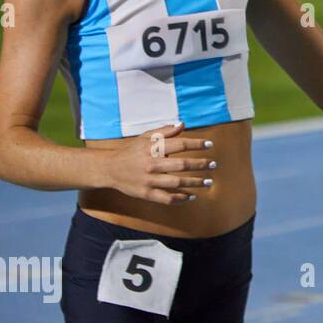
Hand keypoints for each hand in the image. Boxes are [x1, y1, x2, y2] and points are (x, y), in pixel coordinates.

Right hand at [101, 121, 215, 204]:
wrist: (109, 169)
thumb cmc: (131, 151)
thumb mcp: (145, 137)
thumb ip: (164, 131)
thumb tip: (182, 124)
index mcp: (152, 149)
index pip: (179, 144)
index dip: (196, 144)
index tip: (210, 144)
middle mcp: (151, 164)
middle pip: (181, 165)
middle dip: (200, 165)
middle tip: (213, 164)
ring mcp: (148, 180)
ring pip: (177, 183)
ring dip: (195, 182)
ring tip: (208, 181)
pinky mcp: (146, 194)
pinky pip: (166, 198)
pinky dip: (181, 199)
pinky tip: (192, 196)